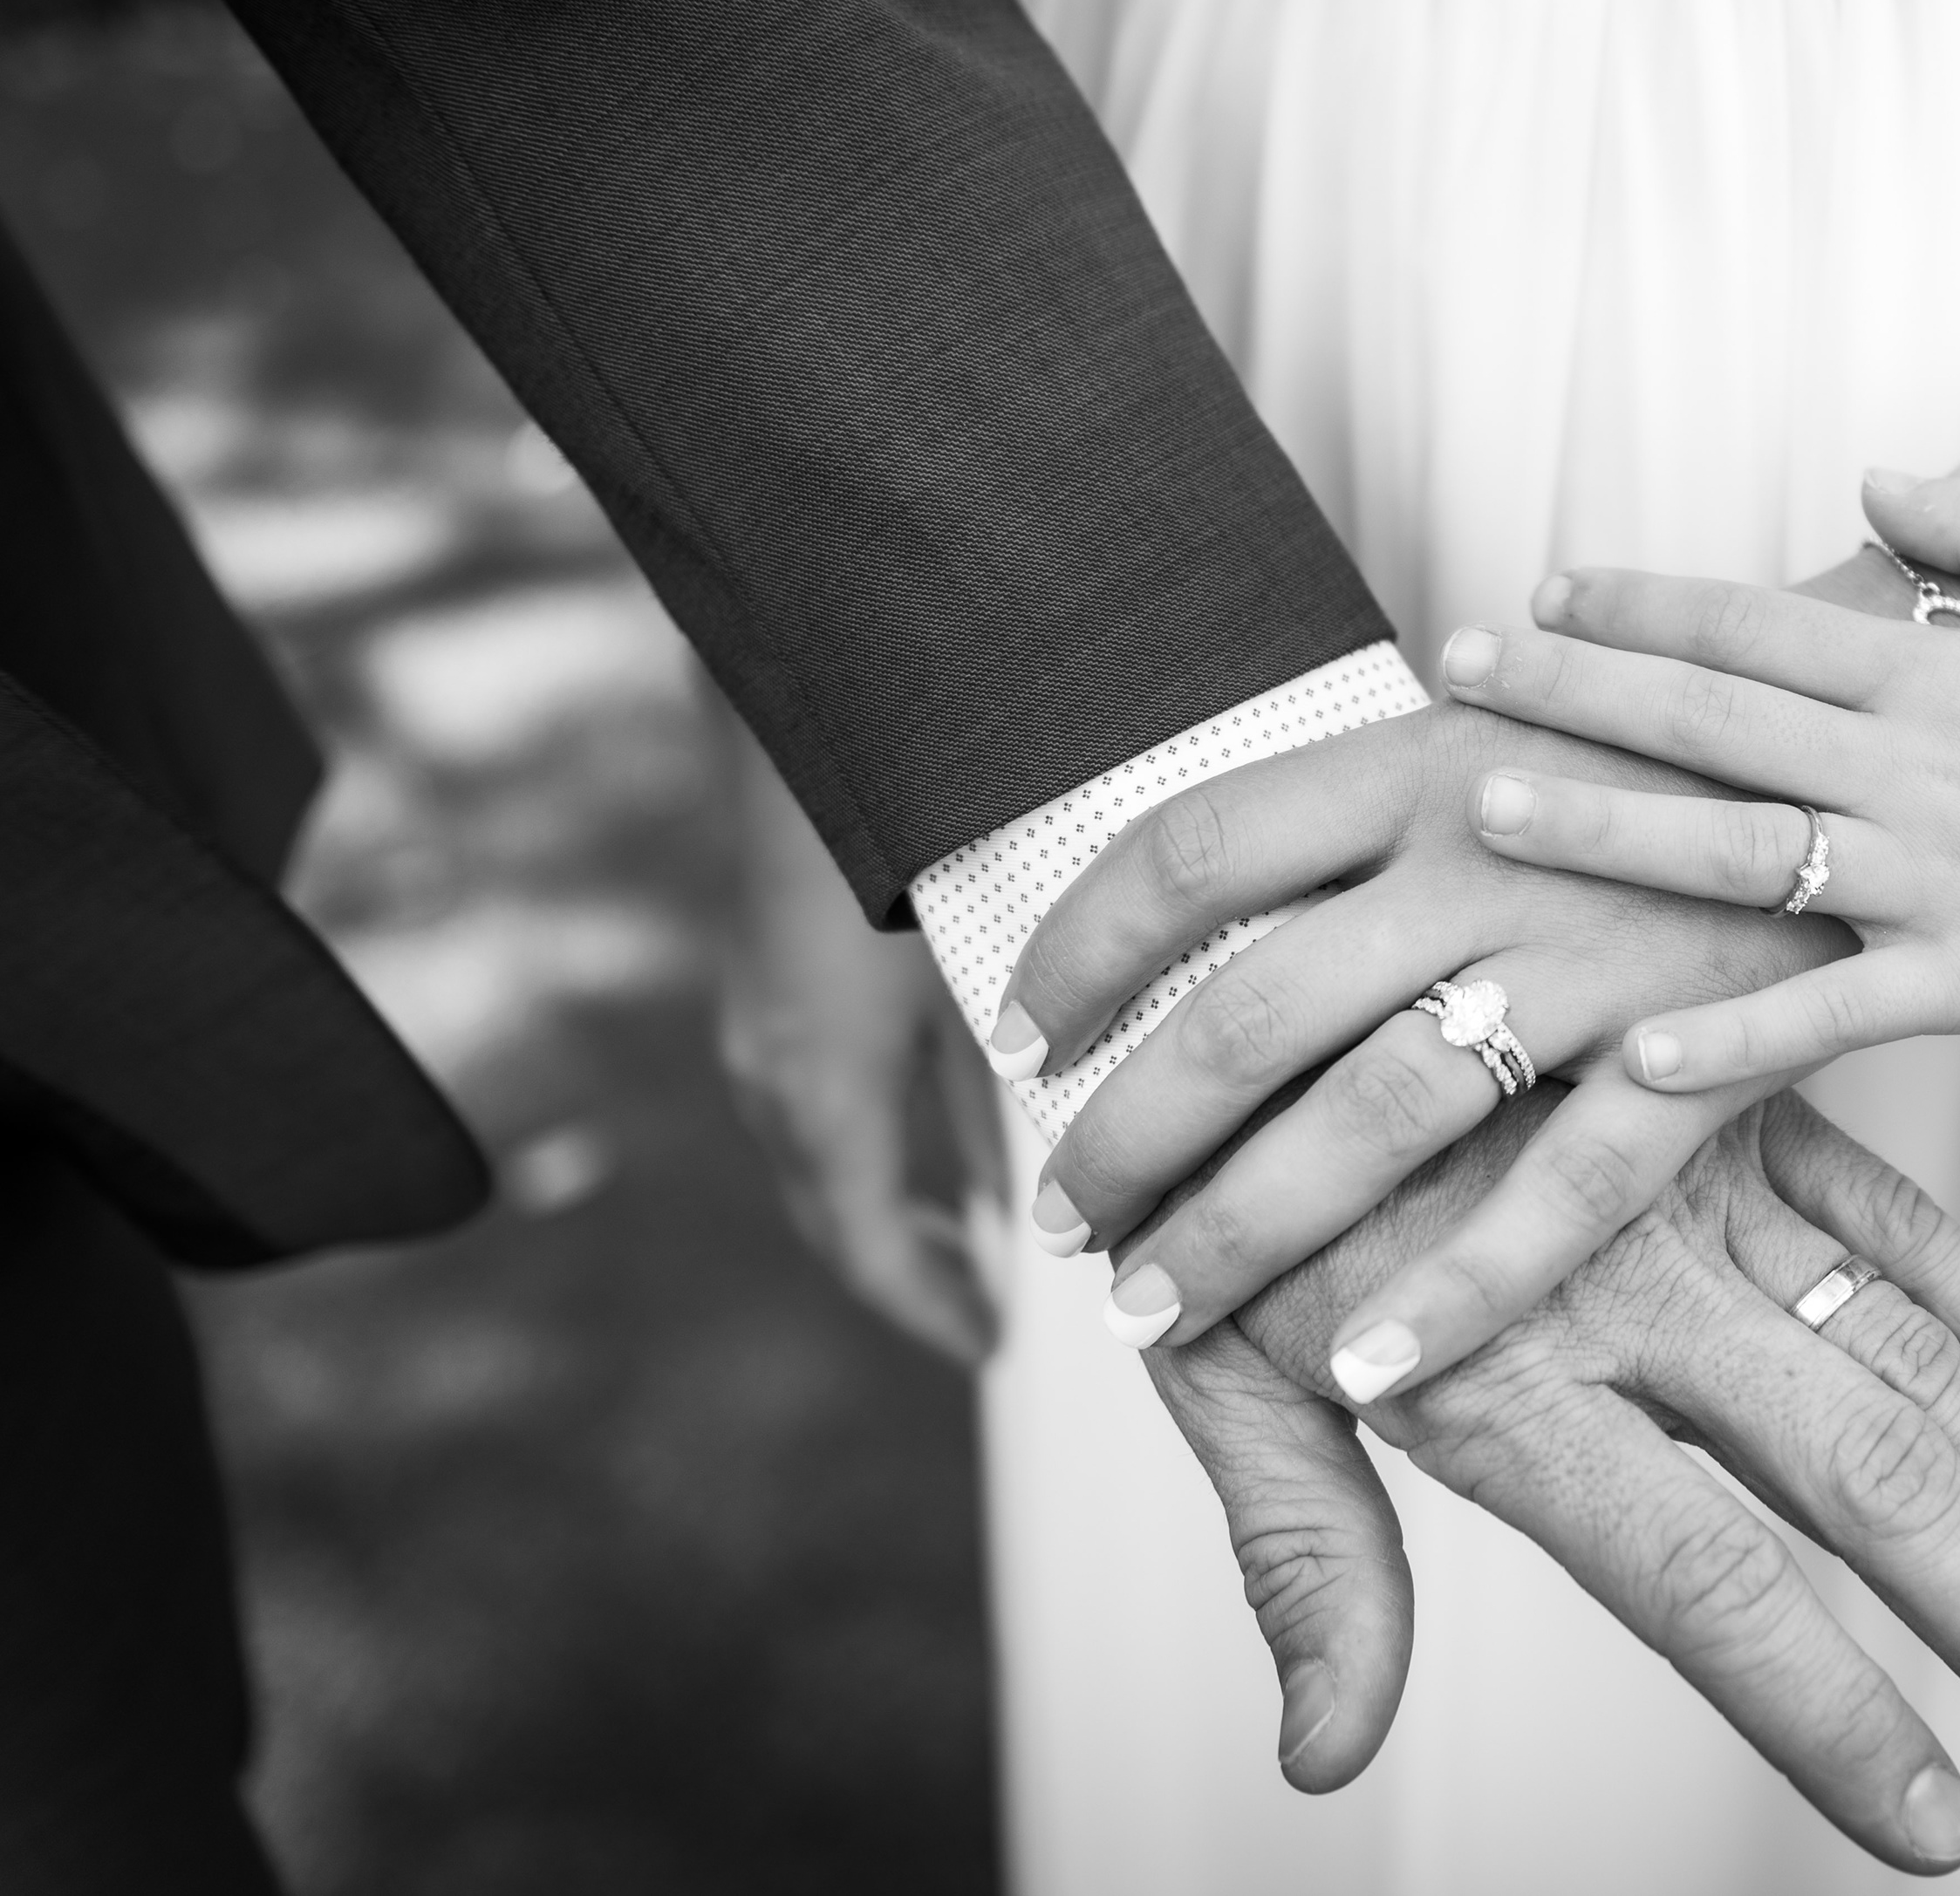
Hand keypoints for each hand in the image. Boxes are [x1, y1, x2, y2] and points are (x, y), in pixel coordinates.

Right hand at [718, 711, 1006, 1360]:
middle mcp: (776, 1065)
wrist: (815, 679)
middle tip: (990, 1319)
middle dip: (914, 1272)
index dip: (931, 1306)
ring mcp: (767, 1021)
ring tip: (989, 1247)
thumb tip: (1122, 1142)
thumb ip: (1048, 1051)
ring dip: (904, 1204)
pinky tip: (970, 1130)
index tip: (993, 1352)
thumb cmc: (919, 809)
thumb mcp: (995, 953)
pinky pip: (832, 1094)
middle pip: (841, 1214)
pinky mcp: (781, 977)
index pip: (867, 1244)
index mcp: (821, 1079)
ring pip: (832, 1154)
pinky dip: (892, 1136)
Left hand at [993, 554, 1959, 1403]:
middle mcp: (1489, 836)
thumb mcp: (1528, 724)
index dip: (1083, 947)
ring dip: (1246, 1225)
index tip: (1019, 1036)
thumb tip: (1225, 874)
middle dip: (1130, 1126)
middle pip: (1251, 1000)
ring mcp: (1599, 937)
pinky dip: (1459, 1287)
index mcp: (1427, 749)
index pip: (1195, 844)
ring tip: (1153, 1317)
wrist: (1924, 714)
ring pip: (1377, 1105)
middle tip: (1066, 1221)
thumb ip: (1386, 808)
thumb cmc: (1694, 733)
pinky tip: (1365, 1372)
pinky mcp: (1709, 1030)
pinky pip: (1566, 1184)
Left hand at [1145, 1083, 1959, 1870]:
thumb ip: (1302, 1556)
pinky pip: (1883, 1198)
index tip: (1945, 1836)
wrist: (1228, 926)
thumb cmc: (1209, 1178)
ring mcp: (1700, 1186)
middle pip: (1867, 1477)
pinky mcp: (1724, 1101)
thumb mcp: (1223, 1371)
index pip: (1709, 1584)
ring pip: (1909, 1351)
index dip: (1832, 1719)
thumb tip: (1325, 1763)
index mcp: (1513, 1379)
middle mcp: (1638, 1287)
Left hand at [1441, 474, 1959, 1090]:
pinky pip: (1836, 1014)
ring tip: (1487, 812)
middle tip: (1450, 669)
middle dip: (1571, 690)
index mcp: (1941, 672)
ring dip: (1607, 827)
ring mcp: (1941, 877)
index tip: (1538, 590)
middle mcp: (1916, 765)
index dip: (1639, 605)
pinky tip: (1630, 1051)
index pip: (1757, 626)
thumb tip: (1863, 476)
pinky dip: (1734, 1036)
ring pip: (1741, 850)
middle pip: (1711, 718)